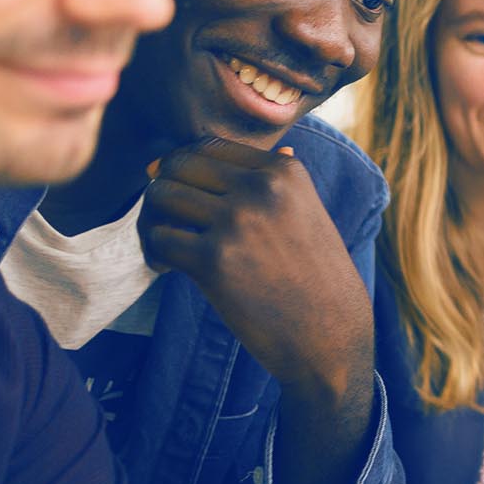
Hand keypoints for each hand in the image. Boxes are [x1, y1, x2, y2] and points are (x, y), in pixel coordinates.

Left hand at [139, 138, 371, 398]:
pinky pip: (158, 238)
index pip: (209, 146)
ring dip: (154, 220)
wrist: (330, 337)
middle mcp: (261, 188)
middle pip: (178, 165)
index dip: (184, 168)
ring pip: (161, 197)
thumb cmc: (318, 280)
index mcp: (285, 172)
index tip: (181, 193)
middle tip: (169, 220)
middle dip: (164, 190)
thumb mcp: (309, 216)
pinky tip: (168, 269)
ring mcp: (236, 223)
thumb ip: (274, 182)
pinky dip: (155, 254)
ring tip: (167, 246)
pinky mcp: (213, 261)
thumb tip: (231, 147)